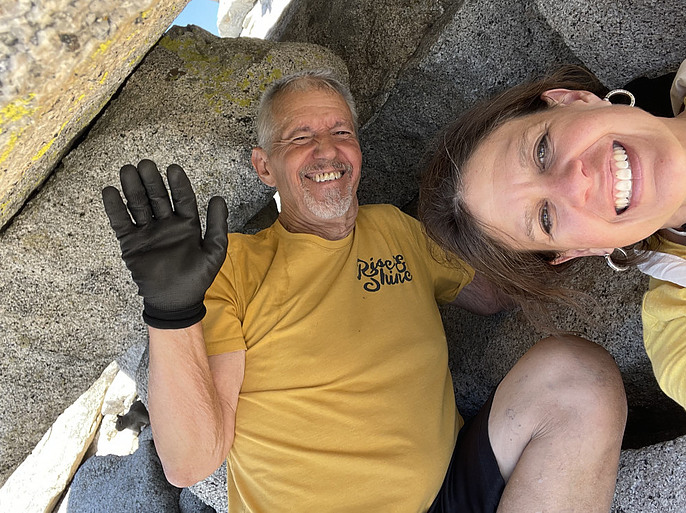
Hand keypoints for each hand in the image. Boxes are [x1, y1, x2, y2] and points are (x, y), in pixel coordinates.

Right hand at [102, 159, 227, 328]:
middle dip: (152, 181)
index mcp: (187, 224)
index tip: (173, 169)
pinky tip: (110, 192)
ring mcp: (148, 232)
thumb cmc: (197, 278)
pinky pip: (121, 223)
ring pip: (139, 205)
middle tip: (146, 164)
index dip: (178, 184)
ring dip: (133, 188)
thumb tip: (218, 198)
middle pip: (158, 197)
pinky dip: (115, 208)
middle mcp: (166, 225)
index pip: (183, 198)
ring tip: (127, 170)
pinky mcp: (131, 243)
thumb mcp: (214, 251)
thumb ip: (217, 225)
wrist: (175, 302)